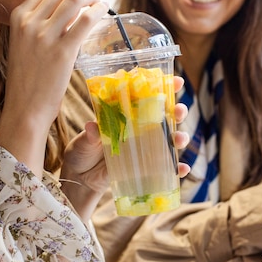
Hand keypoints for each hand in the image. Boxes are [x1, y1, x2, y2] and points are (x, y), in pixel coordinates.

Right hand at [0, 0, 107, 173]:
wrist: (25, 108)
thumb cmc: (28, 78)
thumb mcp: (24, 43)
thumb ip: (39, 24)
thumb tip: (68, 9)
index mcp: (18, 17)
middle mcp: (29, 23)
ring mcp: (45, 36)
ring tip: (100, 3)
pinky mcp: (63, 51)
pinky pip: (86, 20)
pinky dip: (99, 10)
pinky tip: (104, 11)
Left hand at [61, 76, 190, 219]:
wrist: (79, 179)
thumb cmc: (81, 153)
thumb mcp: (84, 141)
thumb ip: (91, 134)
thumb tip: (92, 127)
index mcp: (125, 115)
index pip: (147, 97)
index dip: (164, 87)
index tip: (176, 81)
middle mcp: (138, 129)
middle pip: (165, 116)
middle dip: (178, 111)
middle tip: (180, 110)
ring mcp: (144, 148)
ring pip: (169, 140)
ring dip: (180, 137)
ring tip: (180, 139)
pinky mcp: (146, 168)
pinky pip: (166, 168)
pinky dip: (177, 168)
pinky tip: (183, 169)